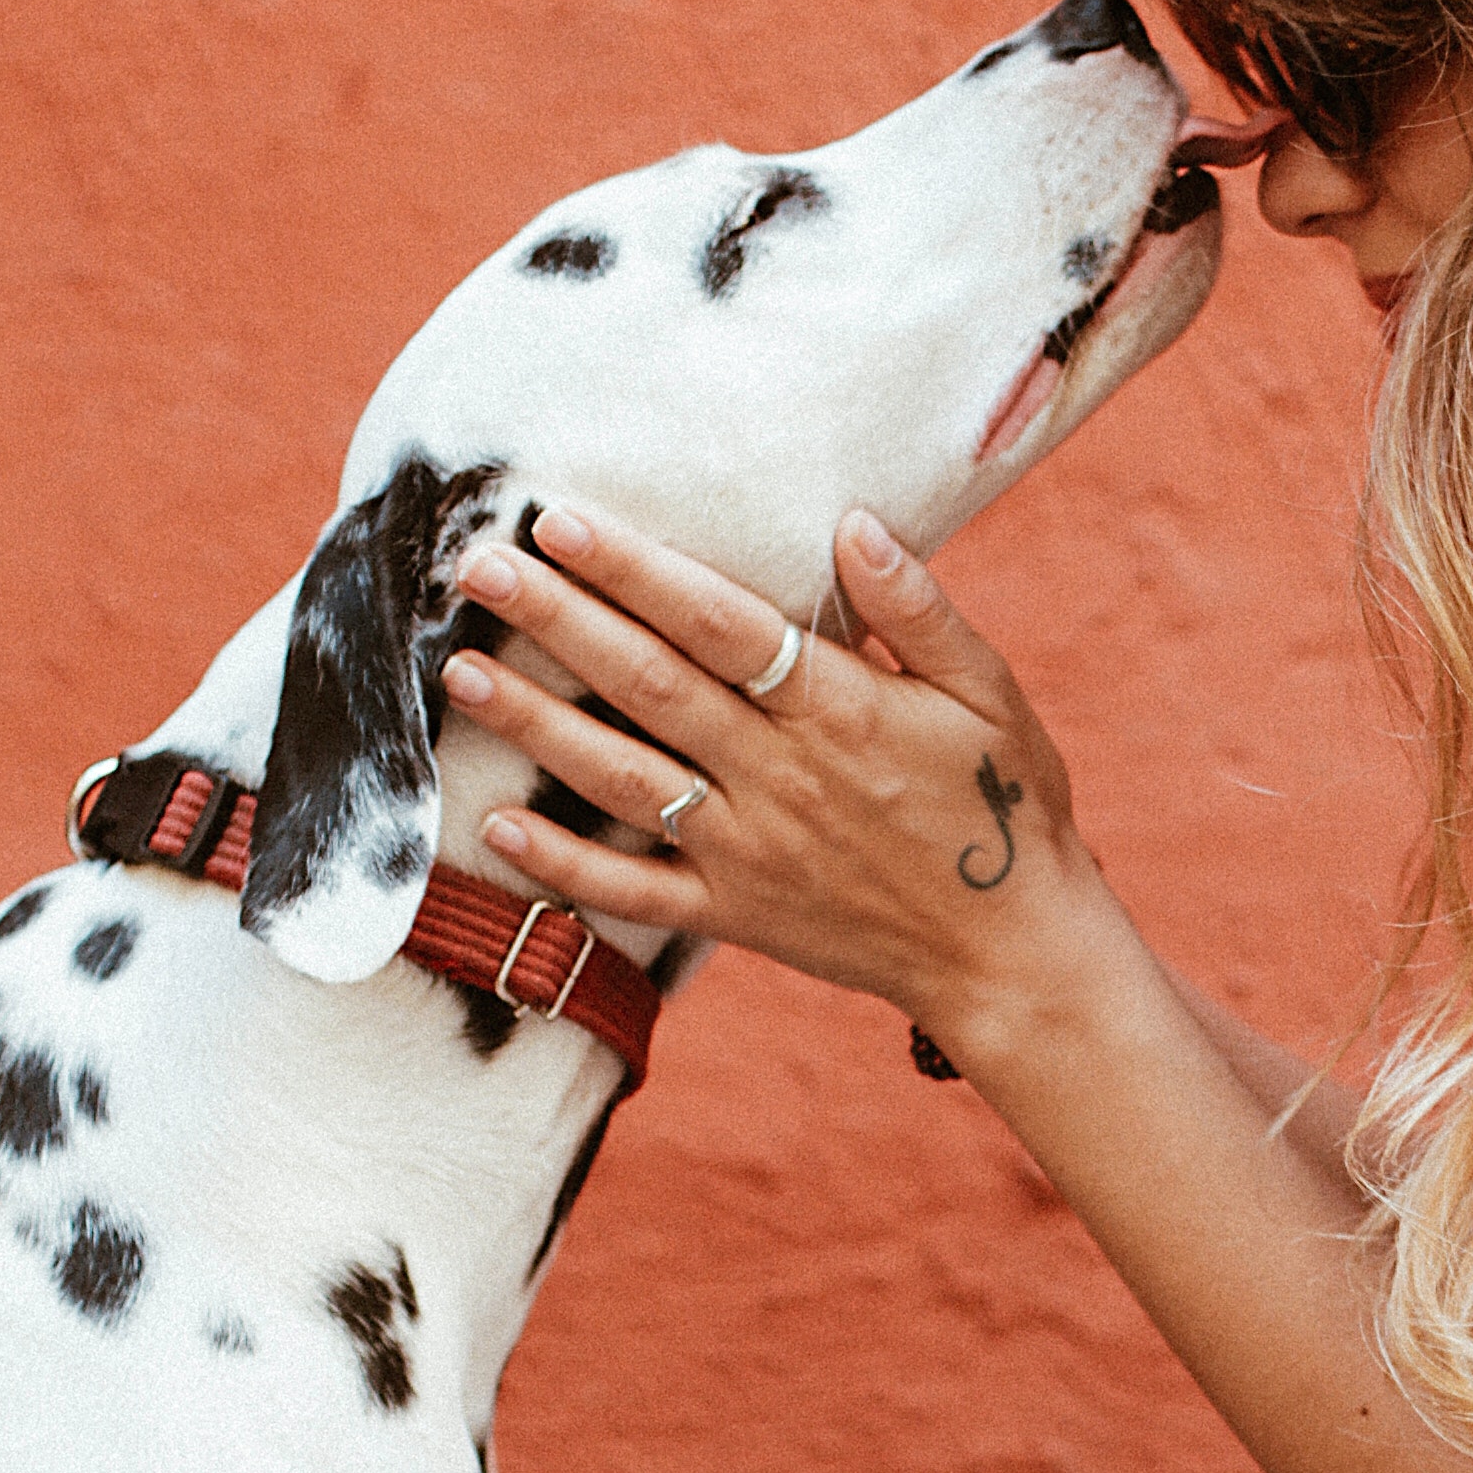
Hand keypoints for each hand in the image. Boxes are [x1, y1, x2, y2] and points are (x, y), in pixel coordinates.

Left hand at [443, 501, 1109, 1063]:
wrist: (1013, 952)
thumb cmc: (1007, 805)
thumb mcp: (990, 693)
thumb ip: (917, 611)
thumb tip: (852, 523)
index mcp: (839, 708)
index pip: (715, 622)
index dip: (635, 569)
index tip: (563, 520)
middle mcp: (779, 776)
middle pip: (647, 683)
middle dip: (556, 618)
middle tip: (476, 564)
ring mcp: (747, 850)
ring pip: (621, 776)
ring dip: (535, 721)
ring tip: (459, 670)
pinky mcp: (734, 913)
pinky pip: (632, 891)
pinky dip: (563, 864)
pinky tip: (496, 824)